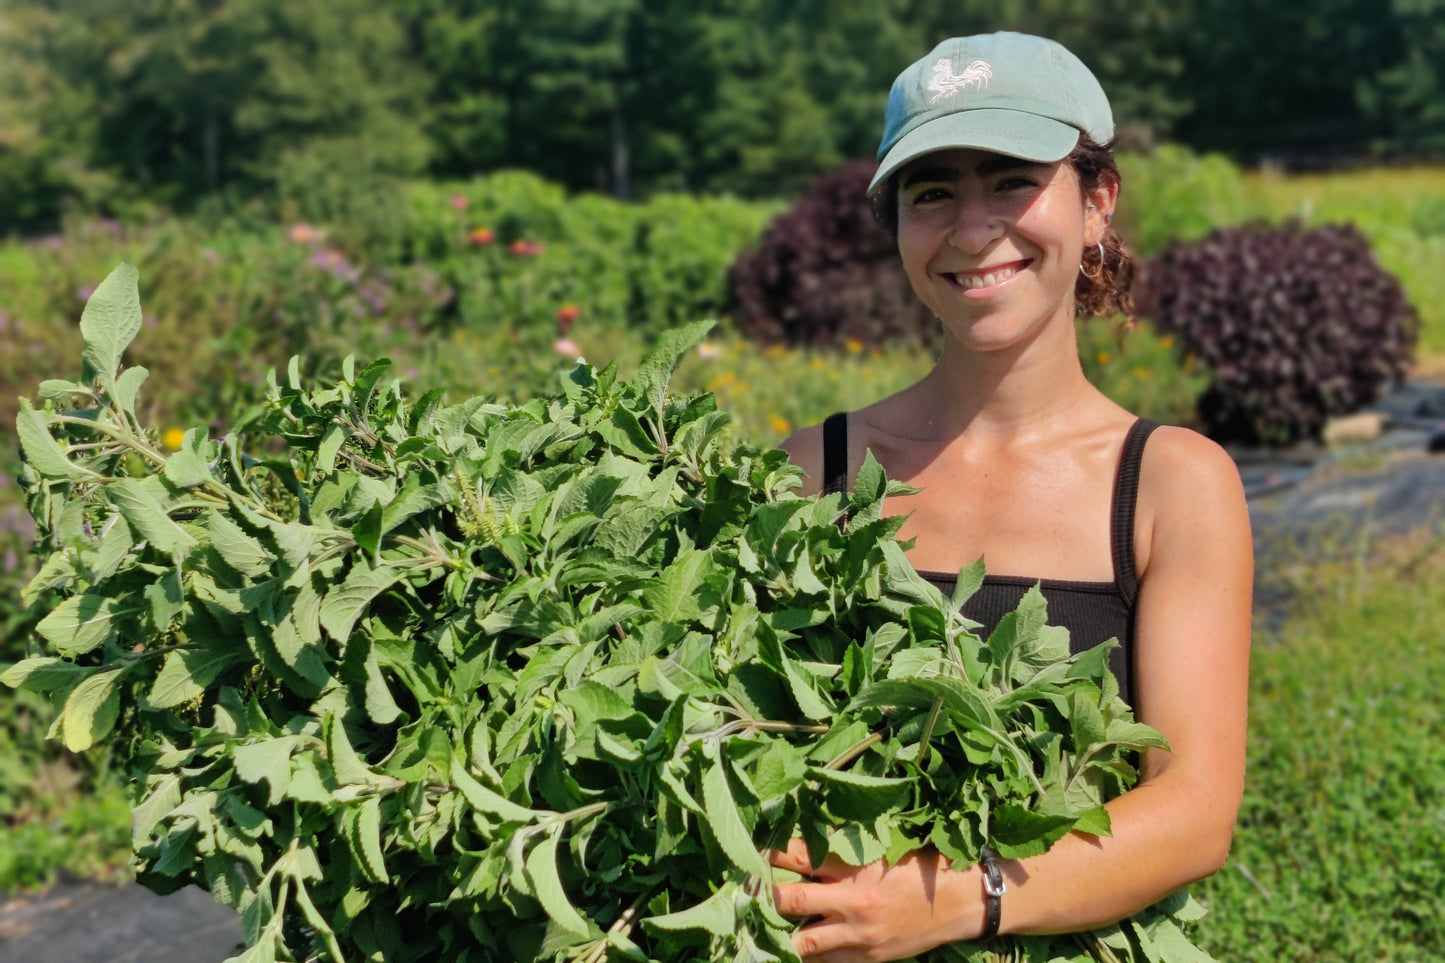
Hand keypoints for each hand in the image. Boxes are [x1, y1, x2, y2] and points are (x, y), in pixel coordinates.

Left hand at [770, 839, 980, 962]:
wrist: (958, 904)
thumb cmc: (919, 868)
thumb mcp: (881, 851)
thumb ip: (843, 852)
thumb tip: (802, 846)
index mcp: (856, 869)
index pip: (801, 857)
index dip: (772, 854)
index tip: (751, 850)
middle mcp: (852, 903)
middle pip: (792, 900)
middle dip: (765, 896)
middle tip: (742, 890)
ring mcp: (858, 936)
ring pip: (802, 942)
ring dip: (779, 934)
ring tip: (757, 926)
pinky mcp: (865, 958)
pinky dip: (807, 956)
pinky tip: (788, 950)